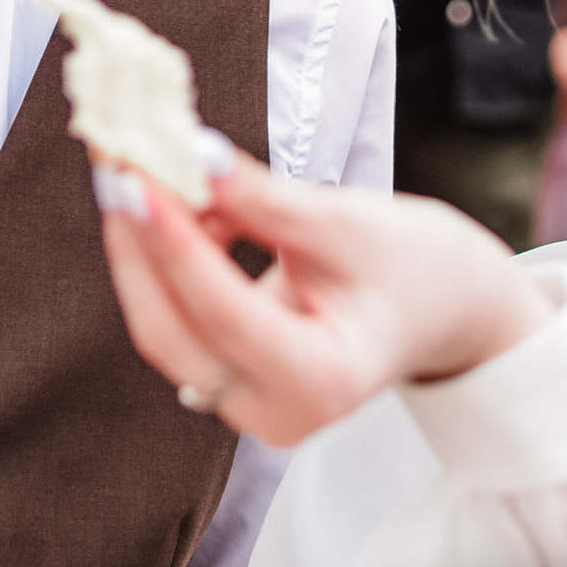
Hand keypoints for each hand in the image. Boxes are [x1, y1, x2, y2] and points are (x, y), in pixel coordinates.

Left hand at [97, 151, 555, 447]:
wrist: (451, 309)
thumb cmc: (418, 267)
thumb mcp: (347, 221)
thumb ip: (262, 198)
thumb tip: (189, 154)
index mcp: (322, 381)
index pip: (223, 310)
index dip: (174, 240)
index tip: (137, 175)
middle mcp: (278, 412)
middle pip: (174, 332)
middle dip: (139, 246)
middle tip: (116, 167)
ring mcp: (251, 407)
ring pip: (167, 329)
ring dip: (146, 250)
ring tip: (141, 171)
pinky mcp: (235, 385)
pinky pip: (181, 323)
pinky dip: (171, 263)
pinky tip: (178, 205)